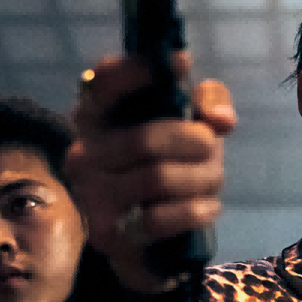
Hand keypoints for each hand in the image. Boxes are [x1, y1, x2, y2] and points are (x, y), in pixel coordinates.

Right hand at [68, 50, 236, 293]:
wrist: (144, 238)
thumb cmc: (167, 164)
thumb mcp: (189, 125)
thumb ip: (208, 104)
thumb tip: (219, 118)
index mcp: (96, 114)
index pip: (102, 80)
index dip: (139, 69)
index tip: (182, 63)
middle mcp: (83, 152)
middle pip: (144, 140)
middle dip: (194, 141)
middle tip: (211, 145)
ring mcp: (90, 195)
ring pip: (158, 179)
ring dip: (202, 178)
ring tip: (212, 178)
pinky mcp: (107, 234)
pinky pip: (161, 219)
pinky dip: (197, 210)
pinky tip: (207, 206)